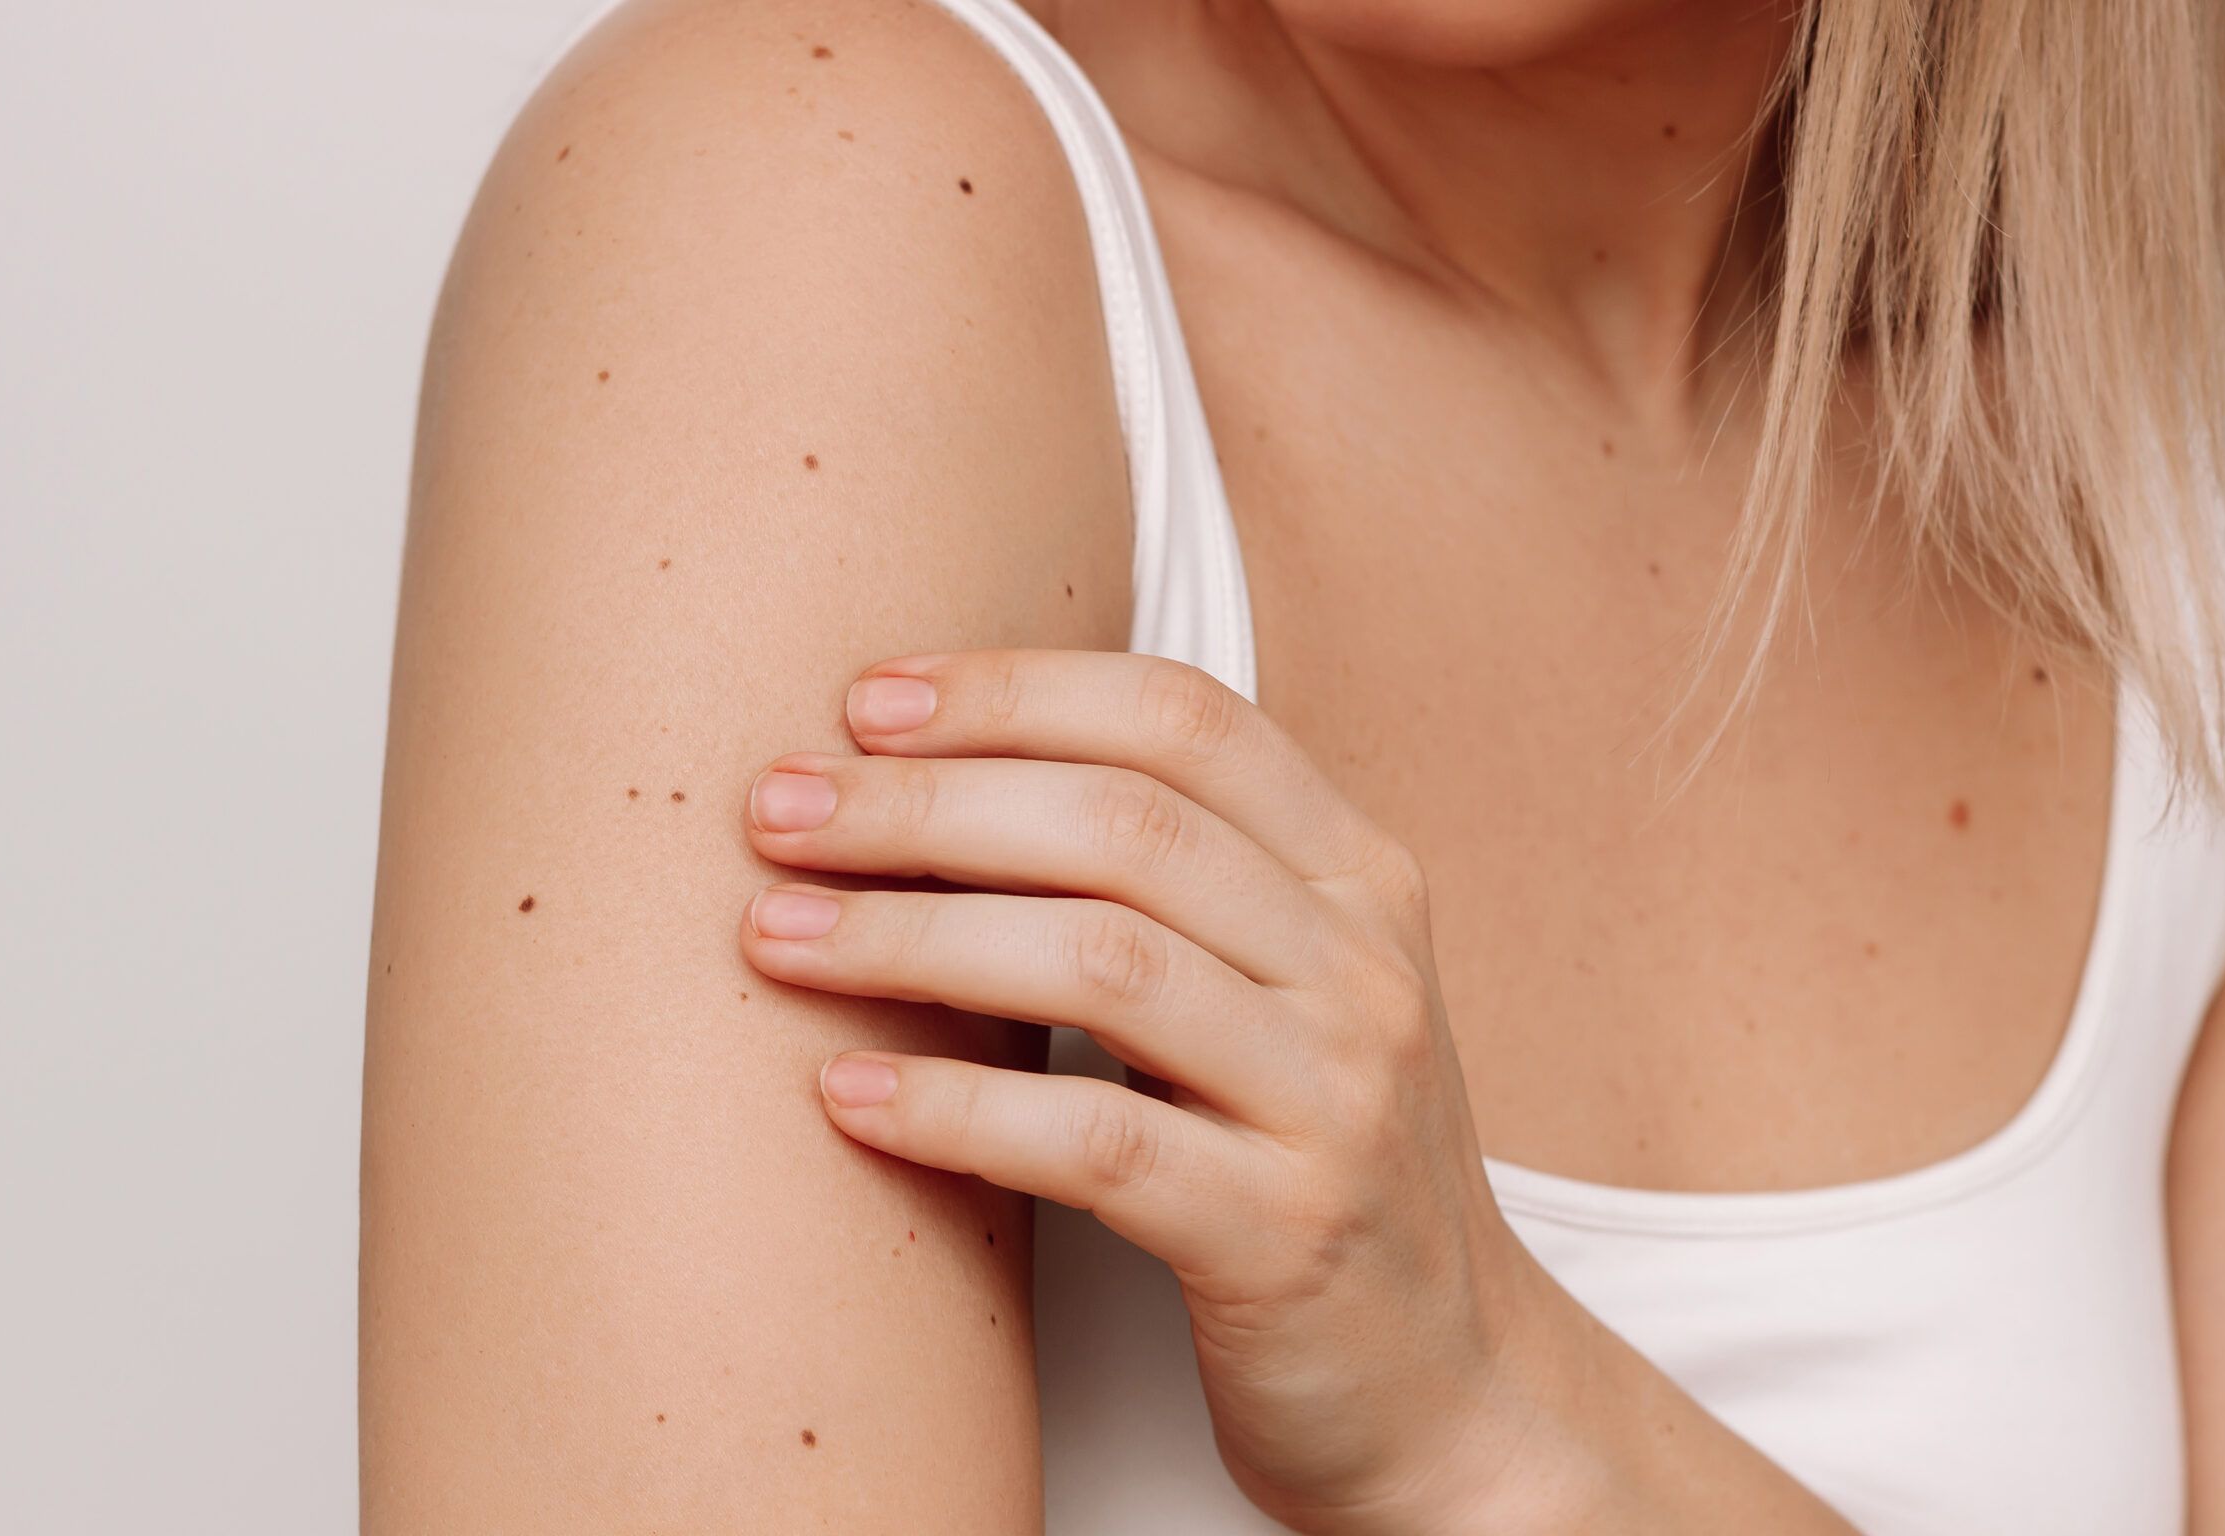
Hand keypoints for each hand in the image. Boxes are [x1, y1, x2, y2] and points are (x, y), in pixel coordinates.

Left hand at [736, 648, 1578, 1533]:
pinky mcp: (1284, 1233)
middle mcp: (1362, 968)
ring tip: (775, 935)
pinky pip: (1095, 1142)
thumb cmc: (1314, 1165)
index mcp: (1359, 879)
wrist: (1448, 1386)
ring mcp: (1337, 1099)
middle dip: (927, 802)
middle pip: (1124, 824)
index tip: (866, 702)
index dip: (1015, 691)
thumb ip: (1173, 891)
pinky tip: (849, 1093)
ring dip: (914, 936)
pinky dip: (957, 1107)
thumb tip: (933, 783)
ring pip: (1105, 964)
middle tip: (776, 811)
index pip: (1182, 720)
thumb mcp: (1283, 997)